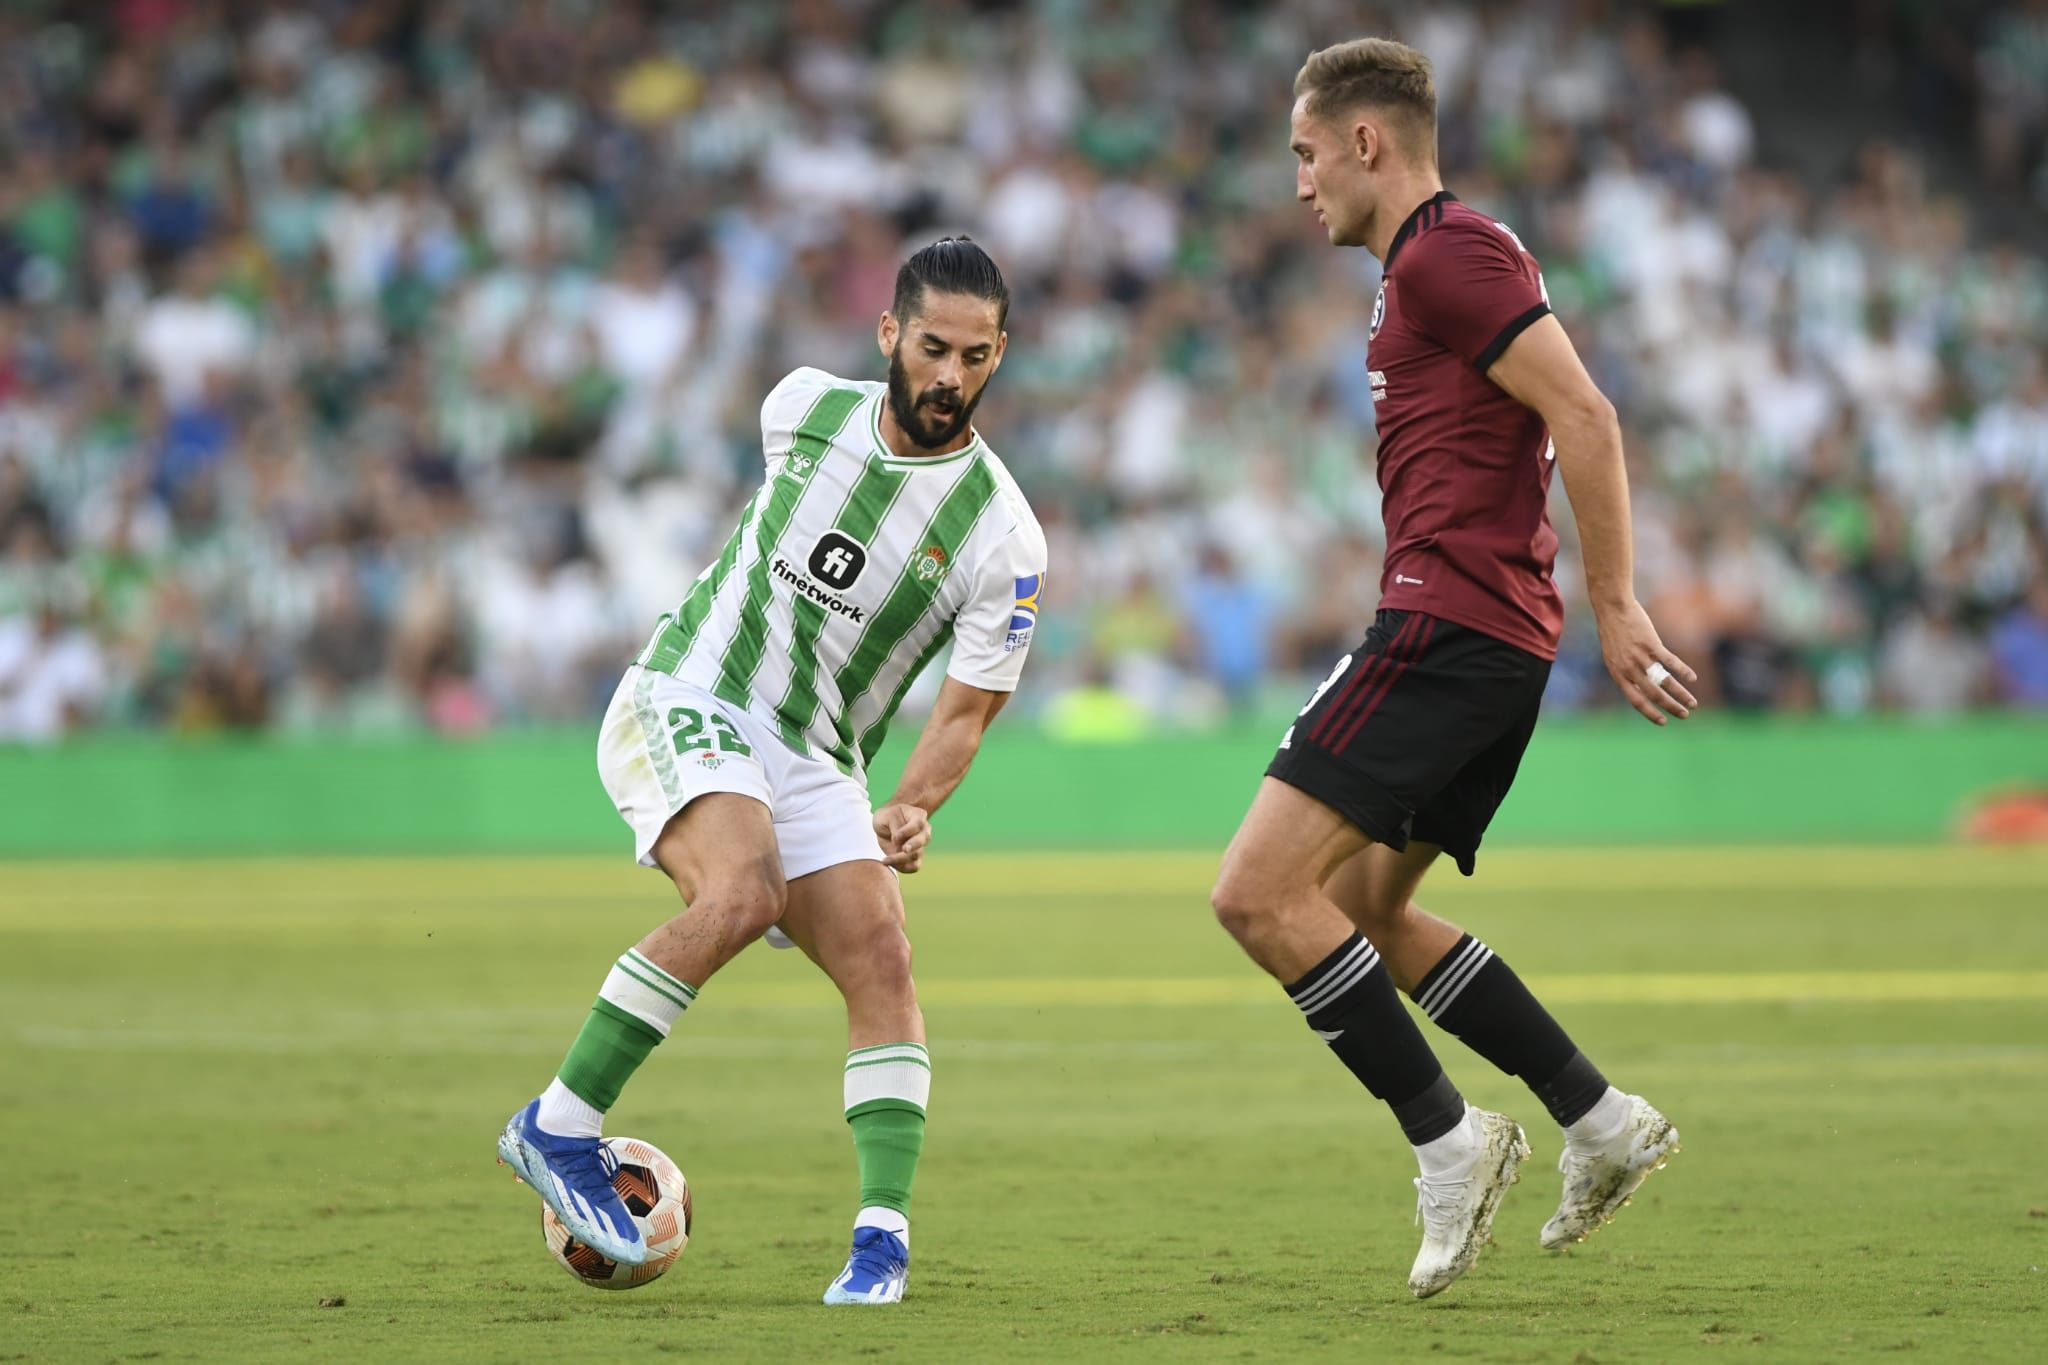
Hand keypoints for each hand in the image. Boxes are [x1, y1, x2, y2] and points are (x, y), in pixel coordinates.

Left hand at [873, 802, 931, 872]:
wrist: (885, 824)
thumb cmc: (887, 817)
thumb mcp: (887, 816)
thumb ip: (895, 827)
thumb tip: (900, 845)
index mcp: (918, 816)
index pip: (918, 824)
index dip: (907, 832)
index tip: (895, 837)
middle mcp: (923, 831)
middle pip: (922, 840)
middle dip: (913, 846)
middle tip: (904, 850)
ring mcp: (921, 845)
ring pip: (916, 855)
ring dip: (900, 859)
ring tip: (885, 860)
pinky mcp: (915, 857)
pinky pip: (913, 867)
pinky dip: (902, 867)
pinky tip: (889, 863)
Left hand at [1594, 599, 1698, 724]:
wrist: (1612, 608)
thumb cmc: (1613, 631)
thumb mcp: (1613, 655)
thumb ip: (1625, 671)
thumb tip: (1638, 684)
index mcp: (1618, 674)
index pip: (1635, 700)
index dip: (1650, 713)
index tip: (1663, 721)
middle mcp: (1629, 669)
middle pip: (1653, 695)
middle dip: (1670, 707)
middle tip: (1685, 715)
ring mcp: (1640, 657)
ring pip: (1664, 682)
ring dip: (1680, 694)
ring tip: (1693, 703)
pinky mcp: (1651, 644)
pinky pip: (1670, 662)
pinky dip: (1683, 671)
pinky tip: (1693, 678)